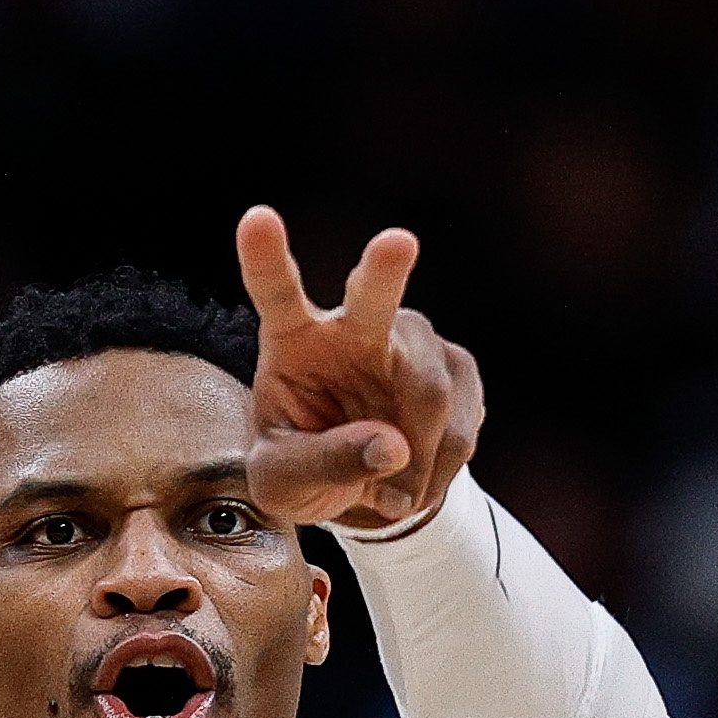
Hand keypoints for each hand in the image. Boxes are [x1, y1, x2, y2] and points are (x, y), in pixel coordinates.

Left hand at [234, 205, 484, 532]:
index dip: (266, 258)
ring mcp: (409, 341)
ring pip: (428, 391)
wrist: (358, 486)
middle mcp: (352, 325)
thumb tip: (392, 448)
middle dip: (385, 269)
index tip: (258, 219)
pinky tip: (415, 483)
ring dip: (416, 463)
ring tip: (392, 498)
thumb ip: (323, 464)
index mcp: (292, 339)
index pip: (276, 292)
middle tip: (397, 241)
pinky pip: (459, 426)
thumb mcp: (285, 484)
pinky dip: (438, 471)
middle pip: (372, 297)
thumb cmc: (304, 470)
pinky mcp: (455, 367)